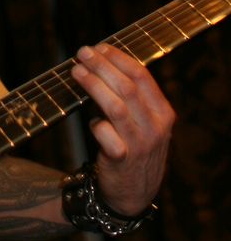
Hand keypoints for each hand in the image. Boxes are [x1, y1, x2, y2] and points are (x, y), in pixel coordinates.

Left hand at [71, 42, 174, 215]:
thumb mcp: (144, 123)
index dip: (118, 58)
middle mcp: (155, 127)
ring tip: (76, 72)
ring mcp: (140, 144)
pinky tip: (90, 121)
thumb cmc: (135, 148)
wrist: (134, 193)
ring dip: (93, 85)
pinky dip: (95, 124)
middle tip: (82, 53)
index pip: (142, 76)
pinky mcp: (122, 160)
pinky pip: (105, 134)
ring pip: (115, 106)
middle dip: (102, 66)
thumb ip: (131, 98)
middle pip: (127, 87)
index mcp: (163, 112)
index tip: (99, 47)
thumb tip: (100, 63)